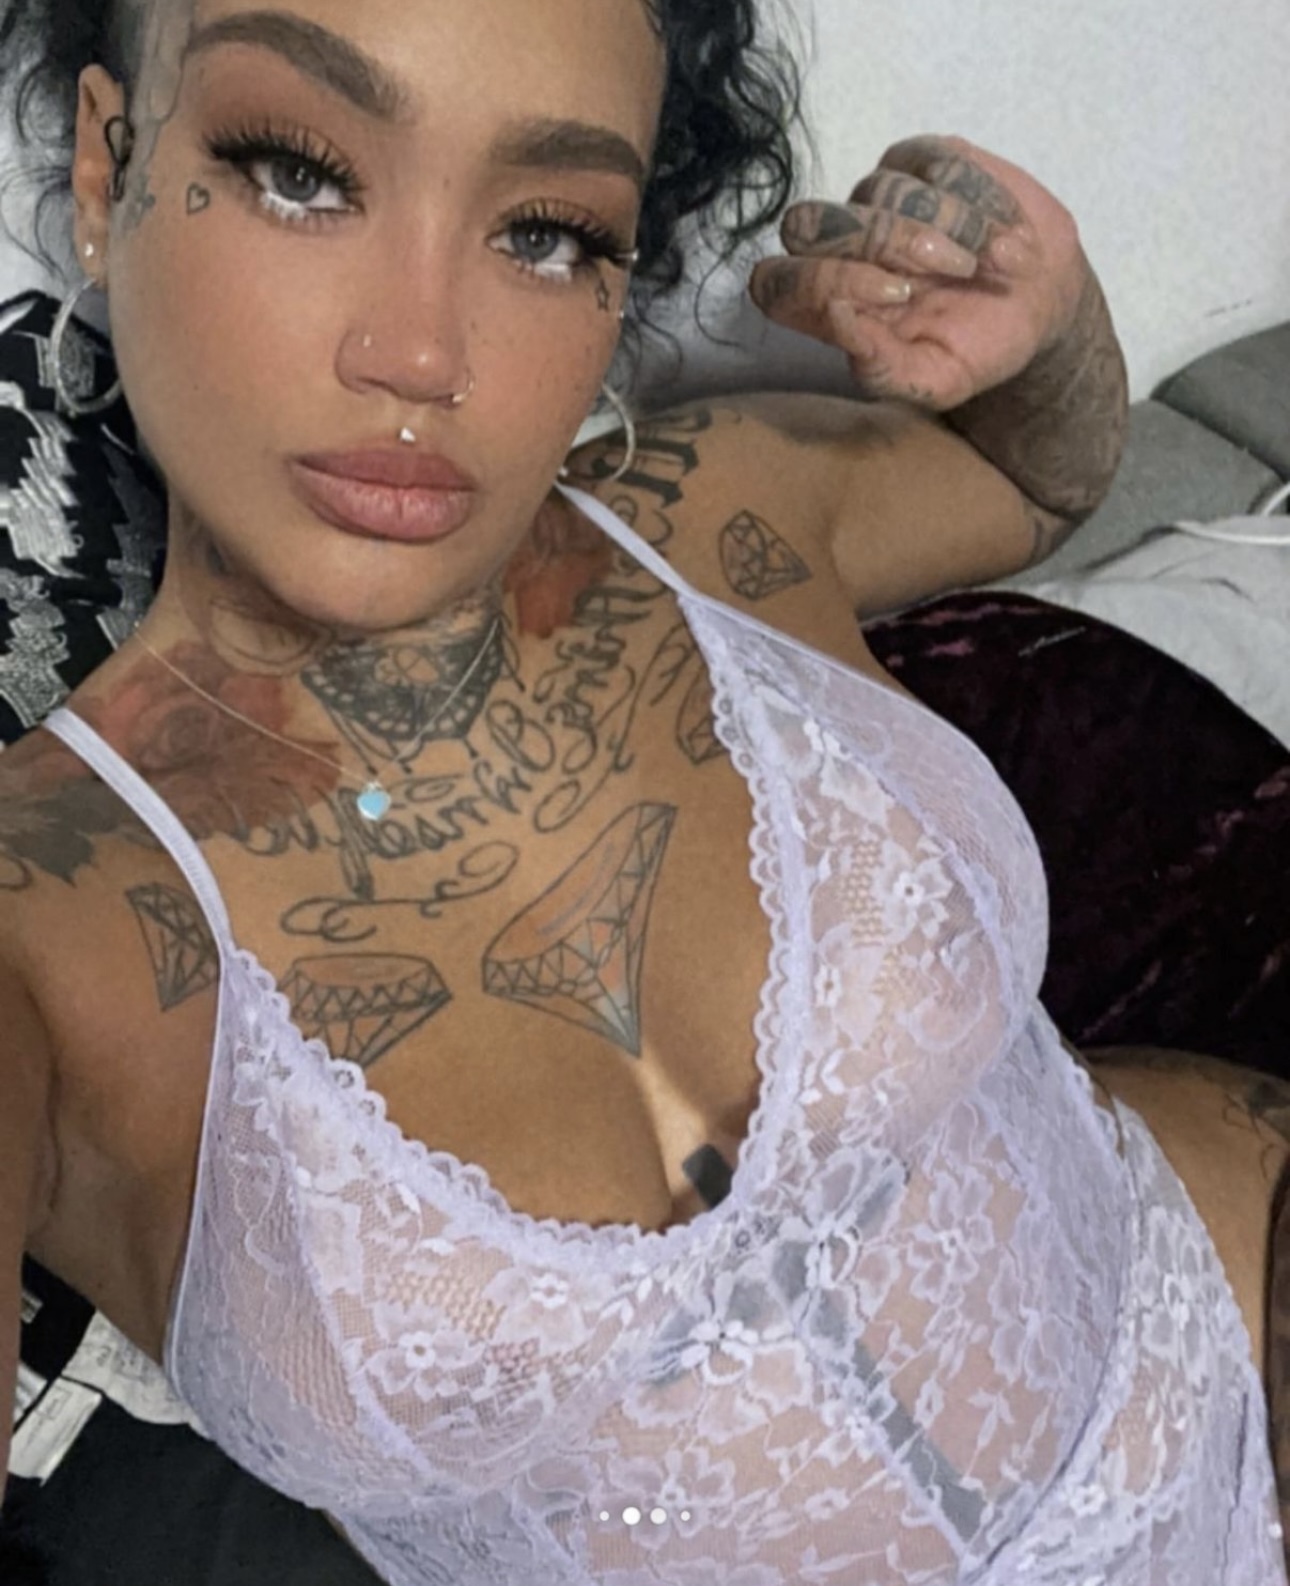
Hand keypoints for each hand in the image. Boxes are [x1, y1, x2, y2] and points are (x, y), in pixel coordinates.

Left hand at [749, 135, 1089, 410]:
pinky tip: (1010, 240)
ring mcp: (879, 194)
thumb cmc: (977, 348)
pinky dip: (983, 203)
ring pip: (884, 190)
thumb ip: (880, 368)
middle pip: (810, 223)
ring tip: (1001, 266)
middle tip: (954, 272)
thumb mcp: (935, 381)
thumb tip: (837, 320)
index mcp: (826, 304)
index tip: (893, 299)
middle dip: (887, 243)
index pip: (774, 282)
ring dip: (956, 228)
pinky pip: (939, 163)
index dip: (819, 282)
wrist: (1042, 308)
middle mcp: (838, 244)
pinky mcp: (927, 158)